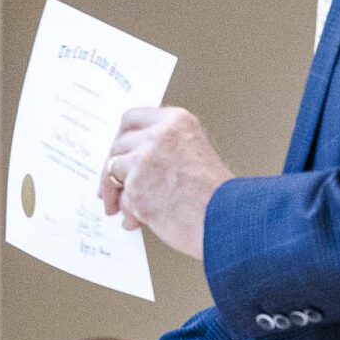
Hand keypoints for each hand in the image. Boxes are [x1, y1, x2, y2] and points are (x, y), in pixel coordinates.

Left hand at [100, 105, 232, 259]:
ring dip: (116, 193)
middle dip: (112, 169)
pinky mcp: (136, 186)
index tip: (117, 152)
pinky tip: (137, 221)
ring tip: (126, 211)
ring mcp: (145, 159)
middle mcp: (159, 135)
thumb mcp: (193, 152)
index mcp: (176, 121)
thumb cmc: (216, 195)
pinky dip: (127, 212)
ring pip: (112, 170)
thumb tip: (127, 161)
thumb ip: (163, 148)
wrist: (227, 219)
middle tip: (112, 189)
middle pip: (118, 145)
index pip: (131, 118)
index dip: (121, 137)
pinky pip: (121, 198)